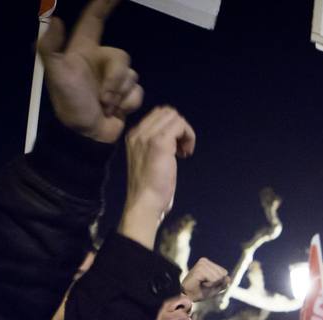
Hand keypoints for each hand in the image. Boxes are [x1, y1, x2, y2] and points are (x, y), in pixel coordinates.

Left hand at [37, 0, 142, 143]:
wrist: (84, 136)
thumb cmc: (69, 104)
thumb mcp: (55, 74)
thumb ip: (50, 47)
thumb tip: (55, 19)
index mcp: (84, 50)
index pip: (95, 20)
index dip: (104, 4)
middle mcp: (101, 61)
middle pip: (122, 58)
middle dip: (114, 80)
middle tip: (101, 98)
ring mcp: (114, 79)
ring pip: (132, 76)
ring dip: (119, 95)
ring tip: (105, 106)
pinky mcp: (125, 95)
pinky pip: (137, 92)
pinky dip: (127, 104)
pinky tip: (115, 112)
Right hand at [118, 106, 195, 247]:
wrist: (144, 203)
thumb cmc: (149, 188)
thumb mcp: (148, 160)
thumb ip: (155, 145)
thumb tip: (174, 135)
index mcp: (134, 135)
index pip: (157, 115)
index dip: (172, 128)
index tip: (176, 148)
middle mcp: (138, 132)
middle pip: (167, 112)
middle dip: (180, 128)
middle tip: (182, 149)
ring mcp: (147, 136)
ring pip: (175, 116)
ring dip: (185, 132)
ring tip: (184, 152)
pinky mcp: (159, 143)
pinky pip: (180, 126)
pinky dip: (189, 137)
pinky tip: (186, 154)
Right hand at [181, 257, 228, 302]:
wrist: (188, 297)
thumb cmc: (200, 291)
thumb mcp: (215, 288)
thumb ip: (223, 283)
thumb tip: (229, 278)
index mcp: (208, 263)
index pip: (224, 272)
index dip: (219, 282)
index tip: (208, 284)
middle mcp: (204, 261)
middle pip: (222, 274)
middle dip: (216, 283)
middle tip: (205, 285)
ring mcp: (201, 264)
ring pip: (218, 277)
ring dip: (212, 284)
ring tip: (202, 284)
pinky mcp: (199, 269)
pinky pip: (213, 279)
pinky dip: (209, 284)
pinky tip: (200, 283)